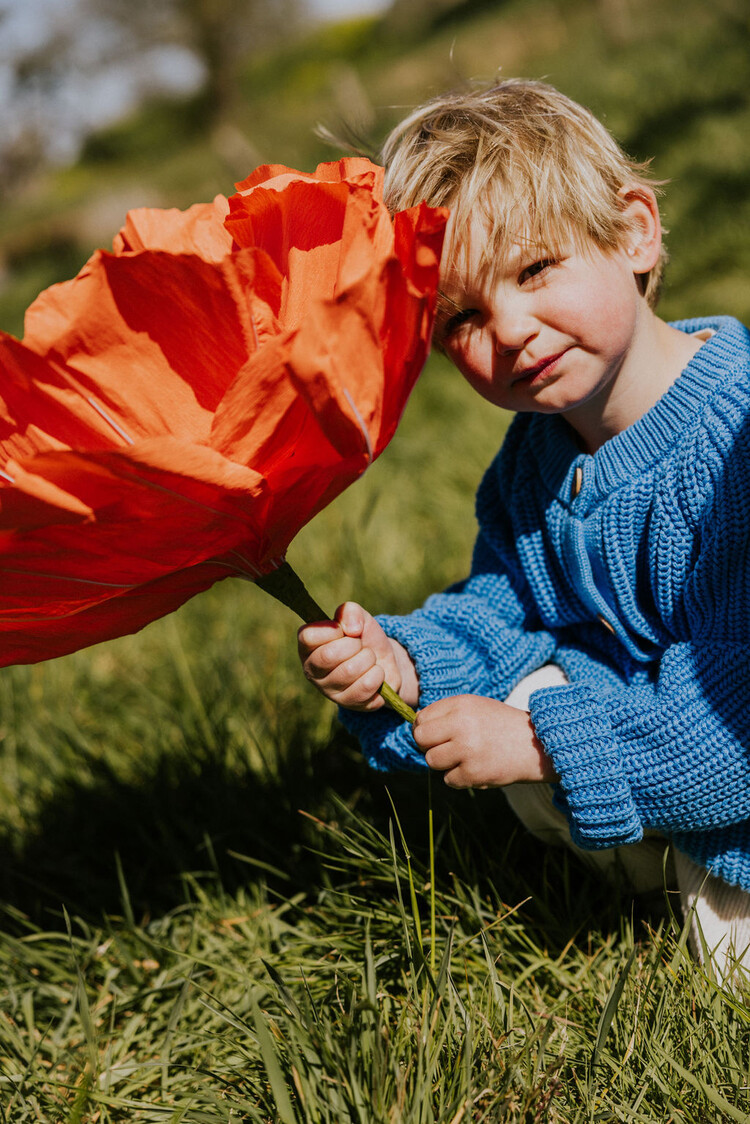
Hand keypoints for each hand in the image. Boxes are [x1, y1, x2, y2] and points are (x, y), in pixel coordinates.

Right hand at [298, 601, 418, 711]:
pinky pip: (365, 687)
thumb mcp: (358, 617)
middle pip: (328, 655)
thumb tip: (352, 628)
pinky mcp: (348, 705)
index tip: (345, 630)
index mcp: (308, 647)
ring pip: (350, 671)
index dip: (332, 629)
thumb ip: (350, 611)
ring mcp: (328, 691)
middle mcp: (312, 670)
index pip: (308, 637)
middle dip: (354, 644)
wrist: (385, 662)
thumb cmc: (364, 638)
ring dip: (368, 659)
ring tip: (369, 659)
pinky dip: (377, 675)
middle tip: (359, 645)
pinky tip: (375, 674)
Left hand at [412, 694, 557, 787]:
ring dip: (444, 763)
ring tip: (465, 757)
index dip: (425, 728)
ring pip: (432, 761)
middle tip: (446, 747)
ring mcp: (467, 750)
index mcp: (461, 705)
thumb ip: (446, 713)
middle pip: (420, 739)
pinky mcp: (473, 773)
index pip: (421, 719)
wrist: (535, 746)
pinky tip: (477, 768)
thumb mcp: (475, 707)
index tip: (438, 733)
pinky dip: (459, 777)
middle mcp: (462, 725)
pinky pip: (449, 780)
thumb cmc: (500, 725)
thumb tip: (415, 727)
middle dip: (429, 745)